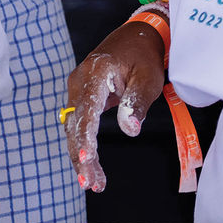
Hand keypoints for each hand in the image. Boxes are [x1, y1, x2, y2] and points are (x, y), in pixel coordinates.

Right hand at [64, 21, 166, 191]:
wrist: (136, 38)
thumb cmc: (144, 58)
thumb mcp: (148, 79)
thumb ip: (137, 103)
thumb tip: (130, 129)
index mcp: (96, 73)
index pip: (87, 111)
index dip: (86, 138)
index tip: (87, 160)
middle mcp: (79, 81)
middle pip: (76, 125)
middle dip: (82, 157)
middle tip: (91, 184)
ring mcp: (77, 89)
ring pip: (74, 129)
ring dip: (82, 156)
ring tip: (94, 183)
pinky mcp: (80, 98)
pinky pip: (78, 126)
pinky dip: (84, 146)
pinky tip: (91, 167)